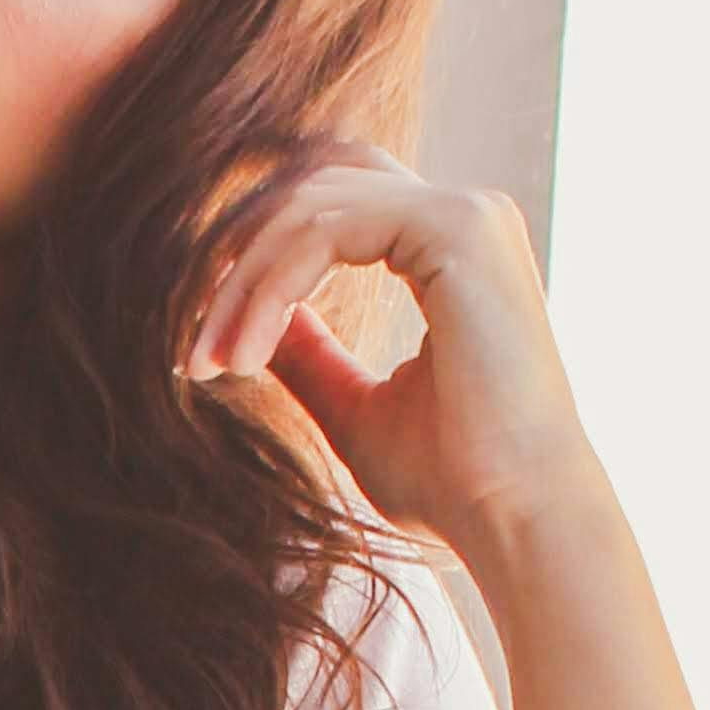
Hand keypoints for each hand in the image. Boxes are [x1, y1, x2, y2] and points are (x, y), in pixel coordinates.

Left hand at [184, 141, 601, 566]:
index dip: (255, 262)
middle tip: (194, 354)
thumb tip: (254, 323)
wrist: (514, 515)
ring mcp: (466, 213)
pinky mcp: (457, 227)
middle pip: (310, 194)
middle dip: (236, 267)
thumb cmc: (451, 481)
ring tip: (211, 364)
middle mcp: (464, 215)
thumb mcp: (354, 409)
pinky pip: (324, 231)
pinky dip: (270, 290)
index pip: (330, 209)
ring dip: (241, 287)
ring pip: (308, 209)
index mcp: (448, 248)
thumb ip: (309, 356)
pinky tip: (245, 357)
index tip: (207, 348)